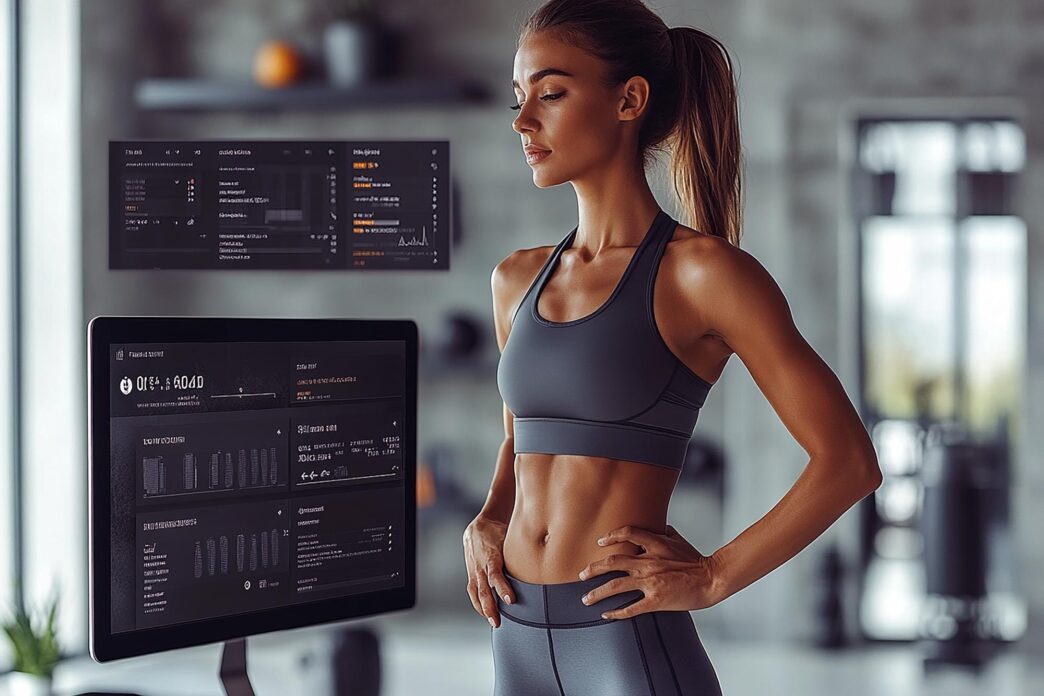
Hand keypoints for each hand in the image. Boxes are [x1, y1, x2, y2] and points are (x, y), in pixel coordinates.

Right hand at [462, 514, 514, 627]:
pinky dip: (478, 605)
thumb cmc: (497, 533)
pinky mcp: (472, 575)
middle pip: (484, 590)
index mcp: (491, 556)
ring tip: (494, 622)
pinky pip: (473, 593)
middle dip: (491, 606)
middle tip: (498, 621)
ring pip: (477, 594)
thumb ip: (522, 547)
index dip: (502, 588)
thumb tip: (545, 550)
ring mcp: (475, 572)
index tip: (511, 600)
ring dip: (484, 609)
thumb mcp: (508, 537)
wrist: (476, 528)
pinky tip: (486, 614)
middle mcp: (481, 566)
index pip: (495, 575)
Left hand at [577, 524, 725, 619]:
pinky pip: (630, 608)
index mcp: (655, 544)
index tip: (600, 543)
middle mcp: (648, 562)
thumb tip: (657, 526)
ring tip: (586, 598)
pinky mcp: (656, 600)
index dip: (611, 536)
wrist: (711, 579)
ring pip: (615, 586)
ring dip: (597, 593)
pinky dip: (616, 612)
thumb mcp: (678, 540)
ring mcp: (651, 582)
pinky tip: (606, 615)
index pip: (627, 533)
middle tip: (581, 575)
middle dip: (593, 569)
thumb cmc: (696, 560)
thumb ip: (664, 532)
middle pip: (612, 562)